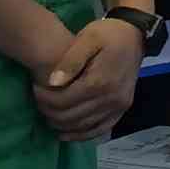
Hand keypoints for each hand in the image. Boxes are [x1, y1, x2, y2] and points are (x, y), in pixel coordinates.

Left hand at [35, 16, 144, 138]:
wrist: (135, 35)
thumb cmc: (108, 34)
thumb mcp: (86, 38)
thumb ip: (69, 61)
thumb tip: (52, 83)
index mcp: (100, 81)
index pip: (63, 101)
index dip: (44, 99)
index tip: (34, 88)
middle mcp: (111, 98)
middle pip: (71, 117)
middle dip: (49, 111)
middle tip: (39, 101)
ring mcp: (119, 105)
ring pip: (83, 126)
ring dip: (61, 124)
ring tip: (49, 112)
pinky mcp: (122, 108)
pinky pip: (100, 129)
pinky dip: (81, 135)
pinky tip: (66, 133)